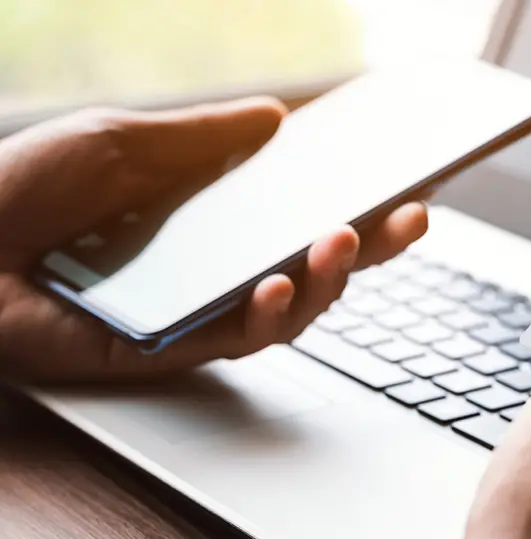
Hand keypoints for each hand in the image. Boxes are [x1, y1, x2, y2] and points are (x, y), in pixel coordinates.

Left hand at [0, 99, 426, 381]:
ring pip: (292, 309)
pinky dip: (269, 315)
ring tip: (346, 238)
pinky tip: (279, 283)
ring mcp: (200, 311)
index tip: (403, 176)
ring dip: (330, 279)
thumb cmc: (24, 184)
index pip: (300, 211)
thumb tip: (278, 117)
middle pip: (314, 265)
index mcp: (213, 217)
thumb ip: (205, 136)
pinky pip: (238, 341)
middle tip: (413, 216)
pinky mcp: (172, 350)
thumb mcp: (125, 141)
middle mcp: (217, 268)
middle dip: (372, 245)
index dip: (356, 197)